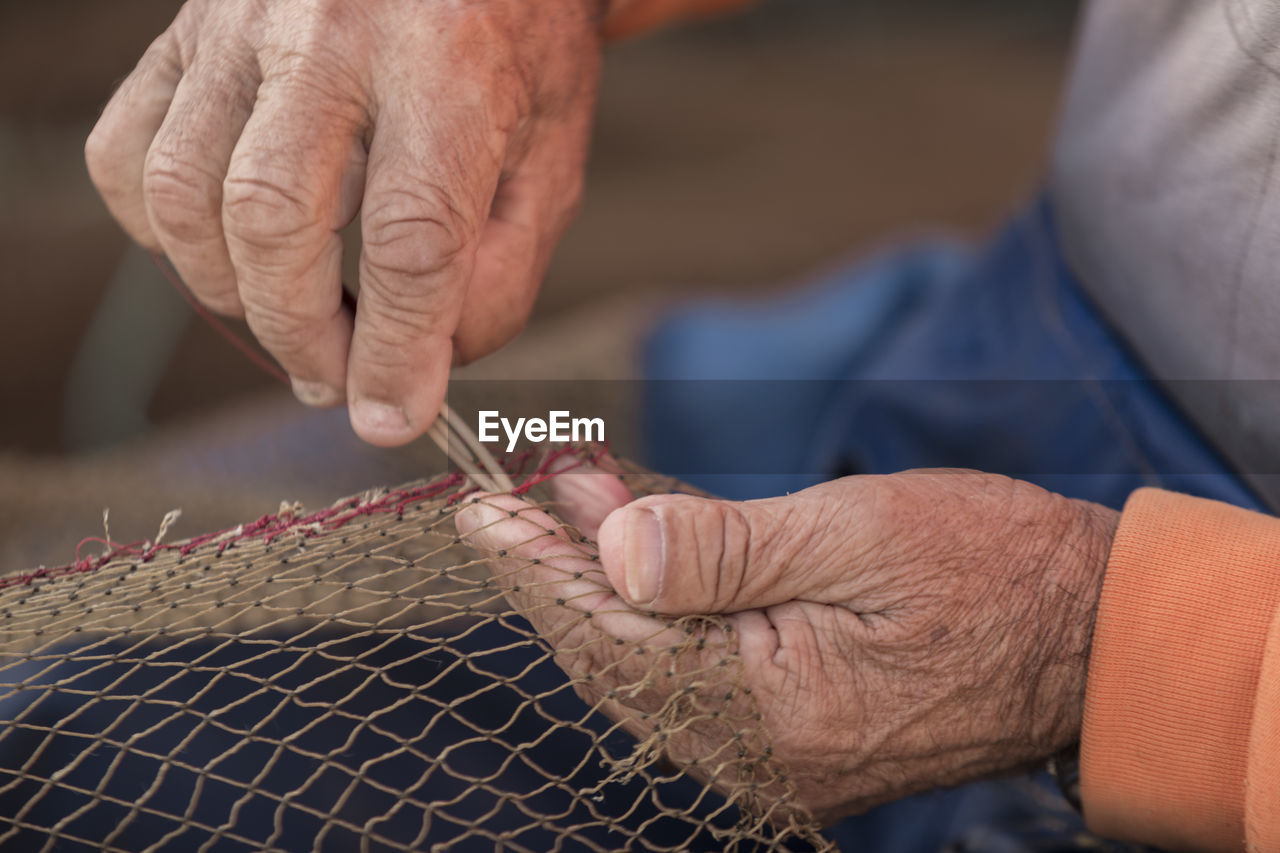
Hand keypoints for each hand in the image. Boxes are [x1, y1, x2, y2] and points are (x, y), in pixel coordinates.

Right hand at [86, 0, 602, 444]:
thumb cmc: (513, 51)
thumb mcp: (551, 154)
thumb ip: (505, 267)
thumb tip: (422, 366)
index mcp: (448, 66)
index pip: (410, 238)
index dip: (397, 351)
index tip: (393, 417)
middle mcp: (334, 34)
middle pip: (274, 217)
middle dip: (301, 331)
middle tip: (334, 376)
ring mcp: (241, 26)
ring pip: (186, 191)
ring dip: (230, 291)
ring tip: (290, 318)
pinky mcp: (184, 32)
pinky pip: (129, 152)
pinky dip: (161, 230)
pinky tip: (226, 251)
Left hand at [456, 466, 1117, 822]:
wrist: (1091, 634)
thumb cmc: (991, 569)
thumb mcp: (855, 533)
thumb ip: (725, 549)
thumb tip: (609, 547)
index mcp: (771, 710)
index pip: (612, 637)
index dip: (538, 568)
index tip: (479, 512)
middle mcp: (759, 753)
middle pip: (615, 660)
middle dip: (555, 574)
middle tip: (505, 502)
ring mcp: (776, 752)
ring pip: (648, 666)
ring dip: (601, 585)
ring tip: (557, 508)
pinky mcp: (793, 732)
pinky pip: (693, 672)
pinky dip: (655, 609)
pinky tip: (634, 551)